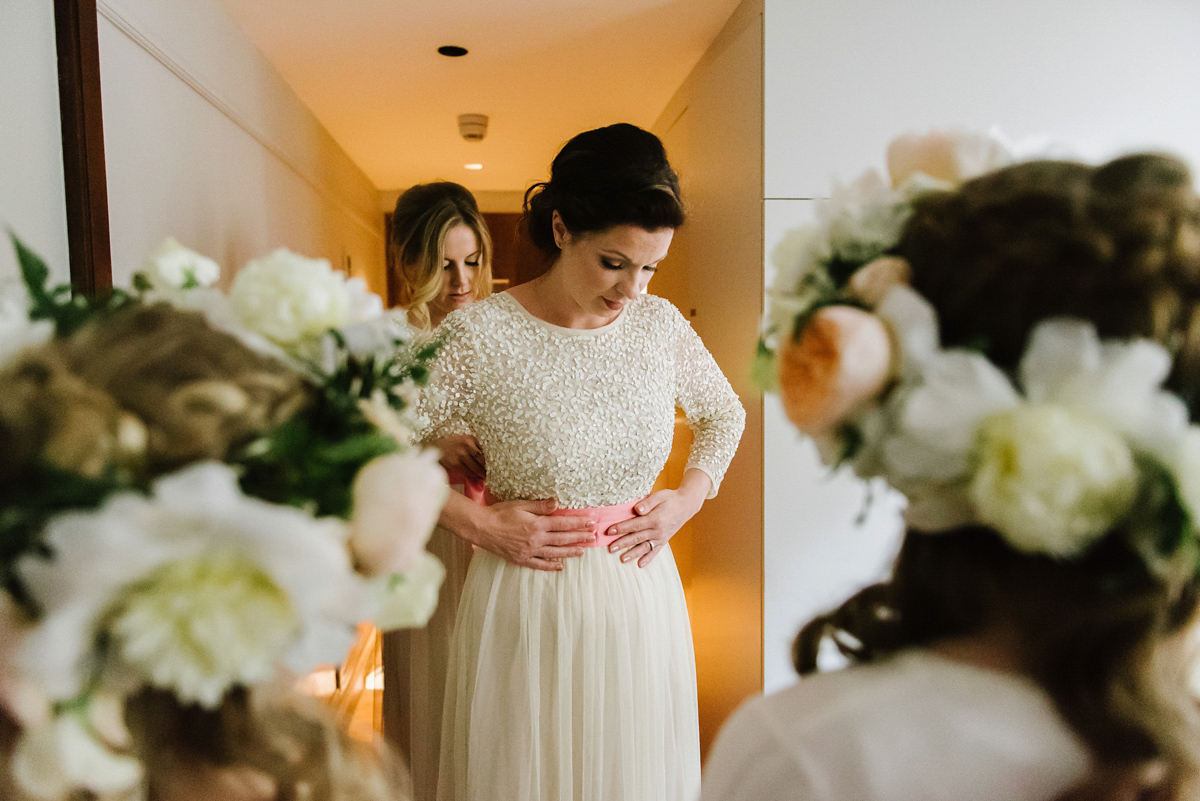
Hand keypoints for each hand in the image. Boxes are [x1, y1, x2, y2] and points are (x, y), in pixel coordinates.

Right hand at [434, 434, 485, 480]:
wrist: (434, 449)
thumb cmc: (451, 445)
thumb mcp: (463, 440)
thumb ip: (474, 446)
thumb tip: (487, 459)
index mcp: (470, 438)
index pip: (484, 450)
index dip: (490, 459)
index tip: (493, 464)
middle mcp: (467, 444)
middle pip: (482, 459)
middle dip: (486, 467)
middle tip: (490, 473)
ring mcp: (461, 454)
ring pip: (475, 467)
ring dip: (480, 473)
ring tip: (483, 476)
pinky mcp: (455, 463)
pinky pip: (467, 471)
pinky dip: (472, 475)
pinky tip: (474, 476)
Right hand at [476, 498, 595, 570]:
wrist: (482, 528)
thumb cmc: (500, 513)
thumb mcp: (521, 505)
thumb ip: (540, 506)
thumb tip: (557, 503)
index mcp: (537, 525)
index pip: (563, 524)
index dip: (579, 523)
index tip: (591, 523)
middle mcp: (536, 540)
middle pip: (563, 539)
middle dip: (580, 538)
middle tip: (593, 537)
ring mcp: (529, 551)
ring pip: (555, 553)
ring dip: (570, 552)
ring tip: (582, 552)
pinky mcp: (521, 559)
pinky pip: (539, 565)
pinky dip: (551, 566)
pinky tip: (560, 567)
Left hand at [606, 469, 710, 567]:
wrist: (686, 506)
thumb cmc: (670, 499)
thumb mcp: (660, 496)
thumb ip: (648, 503)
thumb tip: (637, 509)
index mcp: (655, 519)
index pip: (635, 525)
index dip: (621, 528)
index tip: (609, 531)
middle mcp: (658, 530)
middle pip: (637, 538)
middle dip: (622, 543)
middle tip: (610, 548)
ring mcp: (661, 537)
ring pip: (644, 547)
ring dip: (632, 554)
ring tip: (621, 559)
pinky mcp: (664, 541)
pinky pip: (655, 552)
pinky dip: (648, 559)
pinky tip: (640, 565)